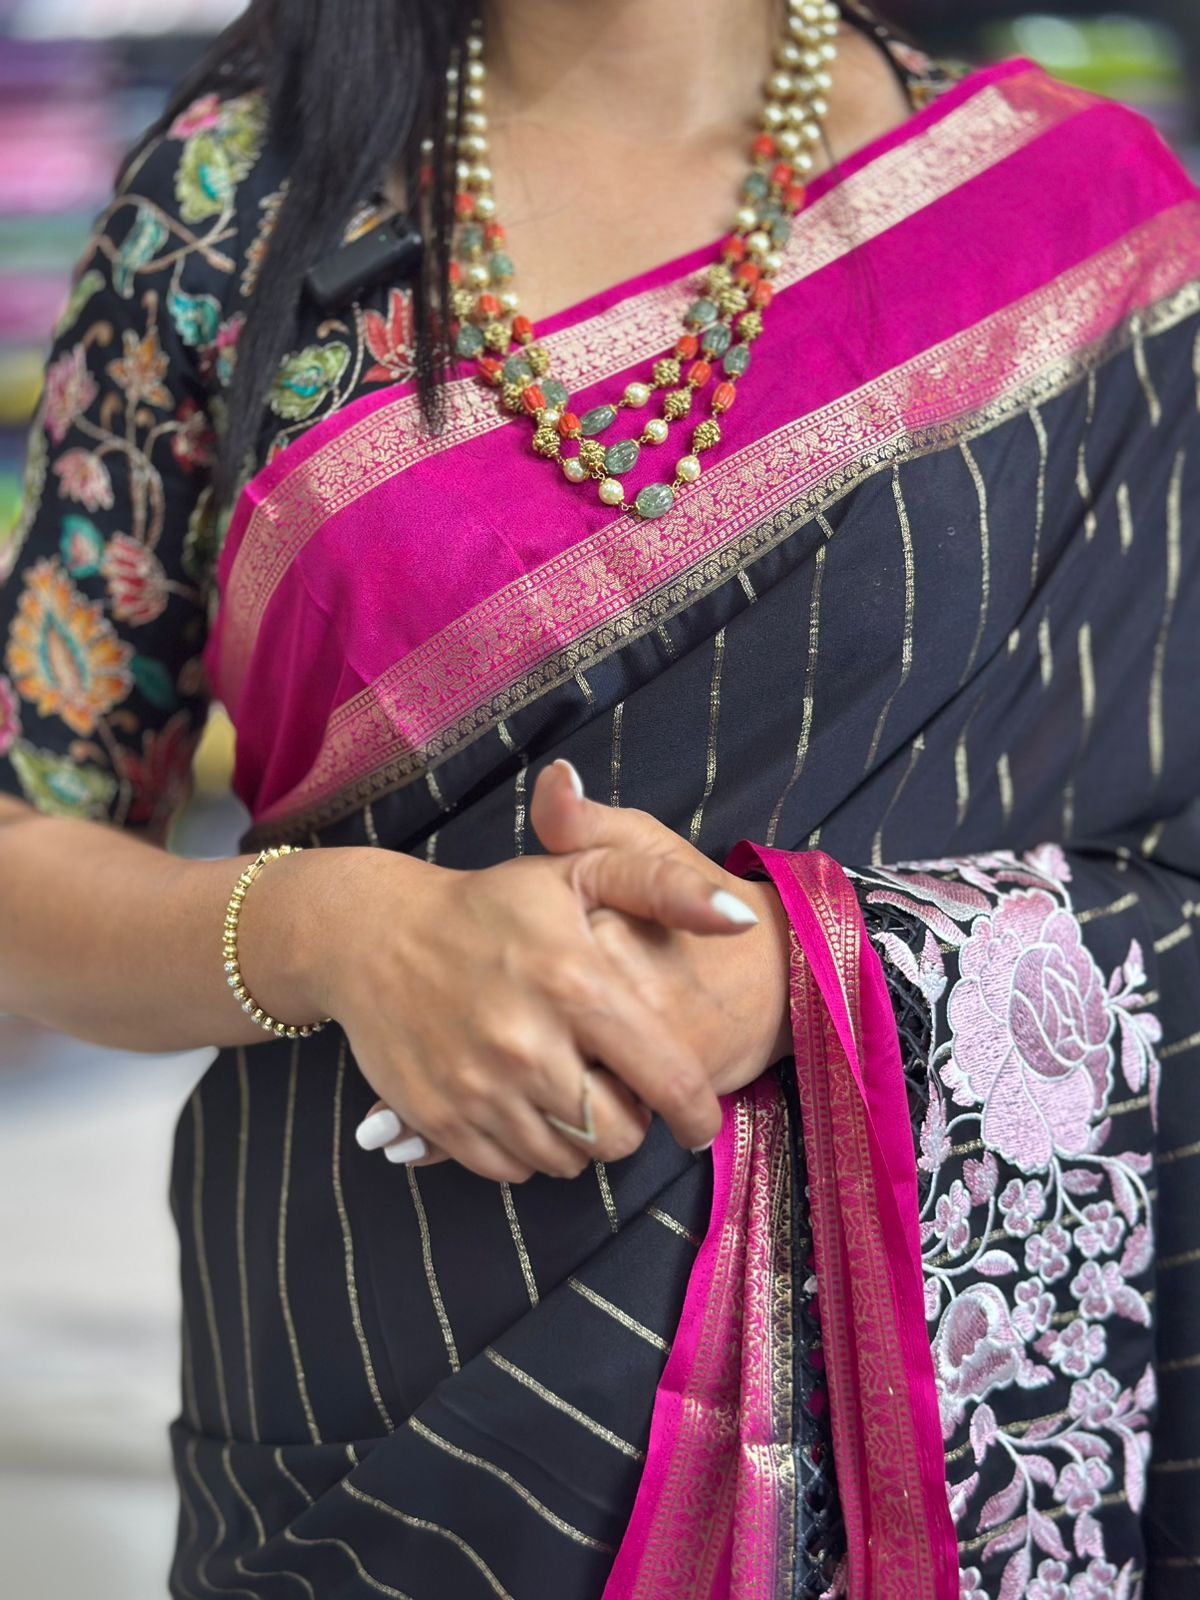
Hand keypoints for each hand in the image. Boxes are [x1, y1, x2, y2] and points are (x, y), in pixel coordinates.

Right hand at [260, 765, 762, 1183]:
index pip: (667, 1080)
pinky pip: (512, 1170)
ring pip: (567, 1161)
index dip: (697, 1113)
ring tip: (568, 1090)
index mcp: (575, 983)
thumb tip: (743, 920)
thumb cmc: (490, 905)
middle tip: (616, 1089)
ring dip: (579, 1138)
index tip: (700, 1121)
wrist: (373, 935)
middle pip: (617, 1137)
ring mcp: (479, 1089)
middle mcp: (528, 1045)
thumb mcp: (579, 873)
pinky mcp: (440, 1119)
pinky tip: (523, 1103)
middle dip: (631, 1123)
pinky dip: (529, 1150)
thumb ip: (667, 888)